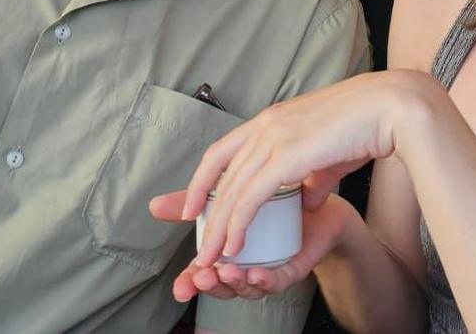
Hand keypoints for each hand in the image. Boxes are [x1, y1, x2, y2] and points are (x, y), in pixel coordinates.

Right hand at [149, 191, 355, 301]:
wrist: (322, 191)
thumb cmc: (275, 193)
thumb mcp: (231, 188)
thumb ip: (196, 198)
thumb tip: (154, 205)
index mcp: (228, 246)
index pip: (203, 269)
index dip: (189, 281)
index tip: (180, 287)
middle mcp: (247, 260)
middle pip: (222, 282)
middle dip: (210, 284)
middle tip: (202, 275)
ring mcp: (270, 264)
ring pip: (248, 285)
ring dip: (235, 283)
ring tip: (226, 272)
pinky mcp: (295, 264)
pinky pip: (280, 278)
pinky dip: (266, 280)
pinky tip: (256, 275)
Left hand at [171, 70, 437, 268]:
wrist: (391, 107)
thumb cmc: (368, 125)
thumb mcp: (331, 154)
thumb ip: (314, 176)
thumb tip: (308, 200)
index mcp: (271, 119)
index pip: (222, 151)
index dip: (201, 180)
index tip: (192, 206)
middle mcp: (265, 125)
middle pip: (219, 173)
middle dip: (205, 213)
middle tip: (200, 245)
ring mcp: (273, 137)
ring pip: (231, 190)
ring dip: (218, 227)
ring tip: (209, 257)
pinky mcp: (287, 156)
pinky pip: (251, 197)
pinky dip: (238, 223)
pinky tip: (234, 245)